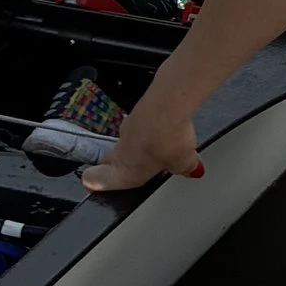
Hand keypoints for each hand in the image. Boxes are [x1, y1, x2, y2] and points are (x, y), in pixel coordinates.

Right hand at [81, 88, 203, 193]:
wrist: (168, 103)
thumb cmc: (166, 137)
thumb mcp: (183, 162)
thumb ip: (185, 168)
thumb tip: (193, 170)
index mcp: (125, 171)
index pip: (97, 180)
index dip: (94, 182)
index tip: (91, 183)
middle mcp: (122, 149)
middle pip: (109, 159)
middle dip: (115, 164)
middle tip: (122, 168)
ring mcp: (129, 126)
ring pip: (126, 139)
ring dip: (136, 143)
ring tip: (154, 146)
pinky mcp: (140, 108)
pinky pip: (140, 121)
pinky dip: (148, 125)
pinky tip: (164, 124)